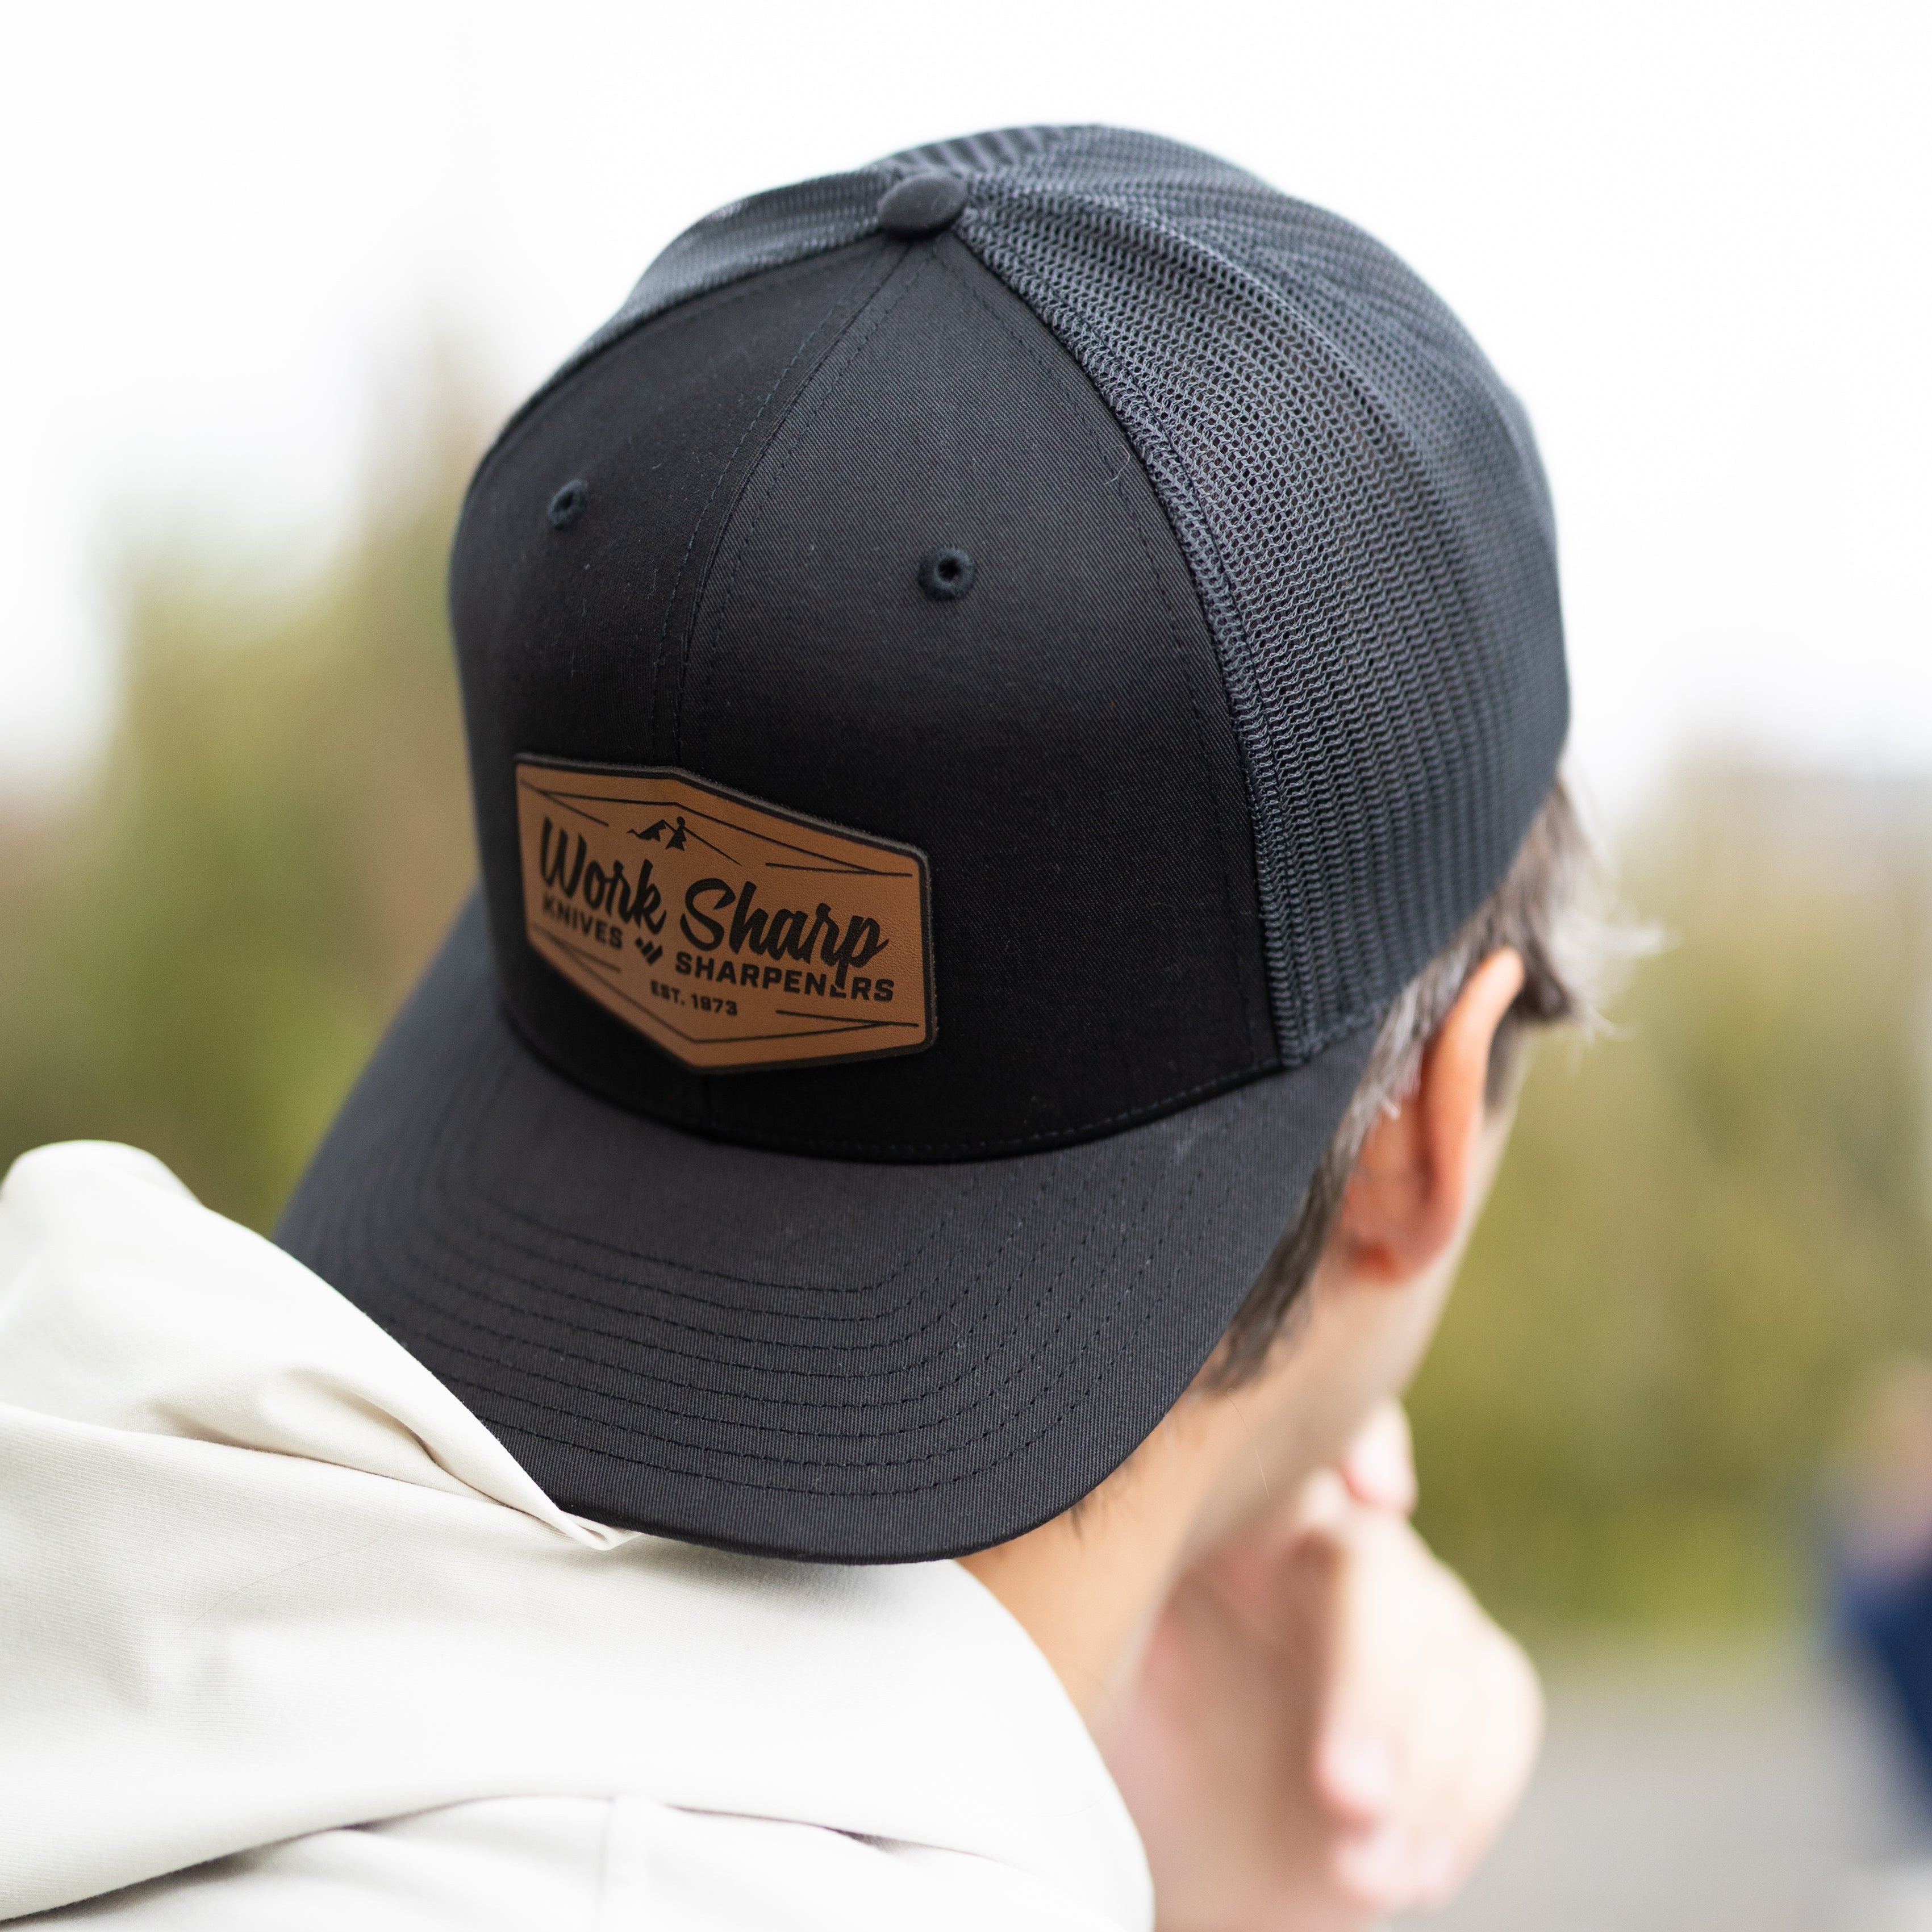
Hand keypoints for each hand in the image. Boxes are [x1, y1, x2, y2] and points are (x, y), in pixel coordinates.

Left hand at [1105, 1402, 1541, 1929]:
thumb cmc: (1089, 1748)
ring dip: (1422, 1770)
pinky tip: (1411, 1872)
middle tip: (1345, 1796)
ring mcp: (1394, 1598)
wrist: (1160, 1857)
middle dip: (1374, 1685)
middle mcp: (1313, 1531)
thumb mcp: (1070, 1666)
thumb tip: (1079, 1539)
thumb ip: (1094, 1598)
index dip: (1351, 1434)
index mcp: (1212, 1505)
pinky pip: (1498, 1704)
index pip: (1289, 1435)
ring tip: (1364, 1868)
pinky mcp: (1455, 1675)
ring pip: (1448, 1643)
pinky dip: (1467, 1794)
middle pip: (1373, 1565)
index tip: (1376, 1495)